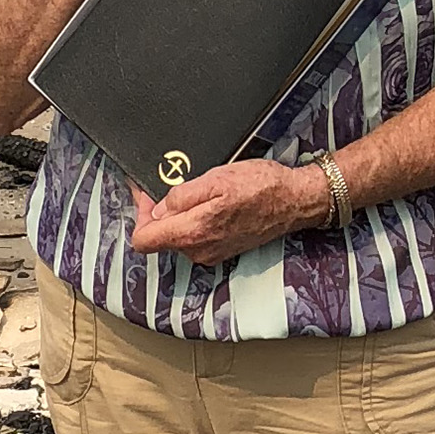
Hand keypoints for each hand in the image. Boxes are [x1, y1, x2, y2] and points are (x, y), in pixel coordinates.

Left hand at [130, 160, 331, 265]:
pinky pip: (194, 237)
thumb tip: (158, 206)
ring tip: (197, 189)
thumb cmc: (261, 187)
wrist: (294, 201)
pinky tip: (209, 202)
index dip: (140, 213)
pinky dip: (193, 219)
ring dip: (178, 214)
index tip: (146, 193)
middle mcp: (198, 250)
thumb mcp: (216, 179)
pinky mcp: (220, 250)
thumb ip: (181, 196)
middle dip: (158, 210)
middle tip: (169, 183)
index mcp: (193, 233)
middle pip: (159, 237)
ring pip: (176, 236)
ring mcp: (210, 253)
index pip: (143, 239)